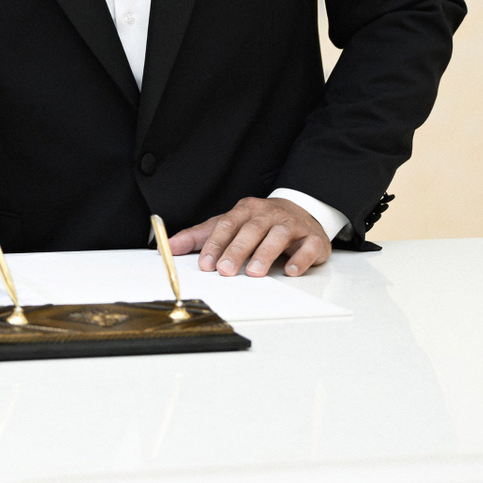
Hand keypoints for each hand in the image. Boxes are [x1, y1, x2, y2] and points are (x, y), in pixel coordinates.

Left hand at [169, 196, 330, 276]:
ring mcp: (292, 225)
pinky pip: (308, 247)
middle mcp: (268, 214)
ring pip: (278, 236)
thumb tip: (169, 247)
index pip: (226, 224)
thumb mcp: (228, 225)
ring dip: (265, 254)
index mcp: (245, 210)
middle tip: (225, 271)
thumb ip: (199, 236)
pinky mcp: (313, 238)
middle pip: (251, 230)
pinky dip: (300, 259)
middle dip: (236, 251)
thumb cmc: (260, 223)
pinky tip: (291, 271)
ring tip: (255, 272)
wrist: (302, 211)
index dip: (214, 244)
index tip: (205, 264)